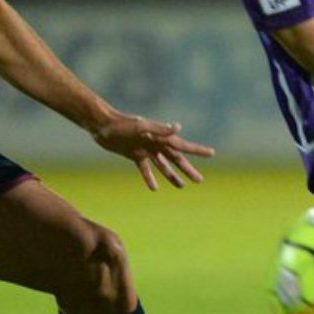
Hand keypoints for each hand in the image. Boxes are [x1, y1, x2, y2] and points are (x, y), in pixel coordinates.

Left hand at [92, 112, 214, 189]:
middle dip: (188, 169)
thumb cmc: (121, 125)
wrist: (101, 125)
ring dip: (172, 175)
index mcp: (160, 136)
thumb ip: (159, 129)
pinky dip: (150, 177)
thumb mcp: (140, 127)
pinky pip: (145, 169)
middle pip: (176, 159)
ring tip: (182, 186)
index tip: (212, 153)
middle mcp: (155, 143)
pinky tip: (154, 188)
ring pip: (163, 165)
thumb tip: (178, 127)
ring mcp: (145, 149)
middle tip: (199, 180)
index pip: (183, 146)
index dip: (198, 150)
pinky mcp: (134, 154)